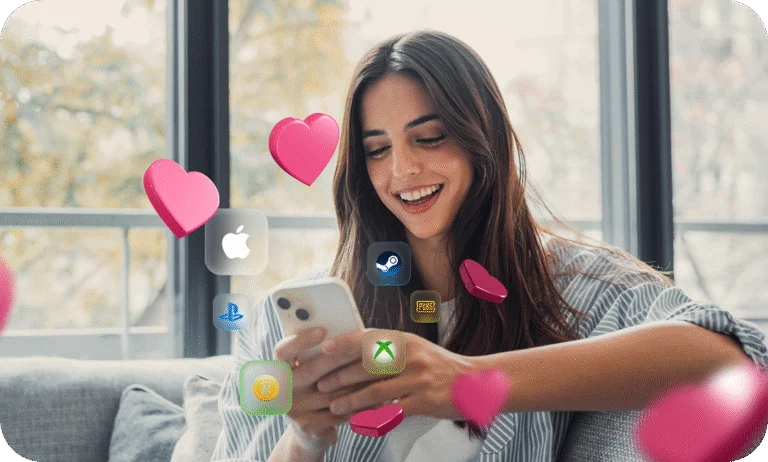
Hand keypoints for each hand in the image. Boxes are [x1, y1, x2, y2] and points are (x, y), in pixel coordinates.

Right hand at [272, 327, 377, 449]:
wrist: (310, 429)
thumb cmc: (315, 387)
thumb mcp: (309, 369)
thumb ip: (318, 353)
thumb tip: (345, 331)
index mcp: (279, 369)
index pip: (282, 351)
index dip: (301, 340)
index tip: (323, 330)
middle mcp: (281, 390)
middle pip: (310, 370)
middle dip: (338, 357)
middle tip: (361, 346)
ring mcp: (294, 409)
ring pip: (329, 393)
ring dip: (354, 382)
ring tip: (375, 370)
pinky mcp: (309, 425)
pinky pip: (338, 413)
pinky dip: (359, 405)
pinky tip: (376, 397)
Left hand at [316, 330, 476, 419]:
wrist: (472, 382)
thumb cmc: (436, 365)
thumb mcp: (415, 347)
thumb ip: (388, 346)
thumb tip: (351, 343)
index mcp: (406, 339)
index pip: (369, 338)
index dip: (344, 342)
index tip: (323, 348)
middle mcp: (412, 356)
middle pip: (367, 366)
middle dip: (340, 376)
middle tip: (321, 383)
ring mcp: (419, 379)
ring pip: (375, 390)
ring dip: (350, 399)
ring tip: (334, 405)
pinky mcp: (425, 401)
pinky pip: (391, 410)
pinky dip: (372, 416)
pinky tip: (358, 420)